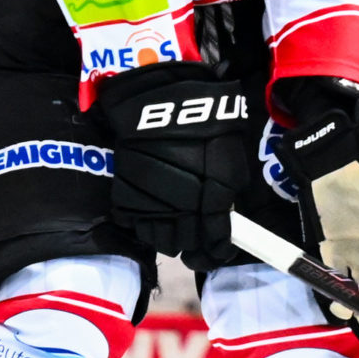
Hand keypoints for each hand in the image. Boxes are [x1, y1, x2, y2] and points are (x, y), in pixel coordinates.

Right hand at [92, 63, 258, 268]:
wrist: (162, 105)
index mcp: (212, 204)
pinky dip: (146, 224)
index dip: (219, 252)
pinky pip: (136, 225)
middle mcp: (181, 212)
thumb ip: (228, 195)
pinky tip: (154, 211)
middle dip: (195, 246)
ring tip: (176, 225)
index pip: (216, 244)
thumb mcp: (231, 161)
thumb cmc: (205, 129)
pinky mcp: (126, 199)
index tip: (220, 252)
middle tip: (198, 237)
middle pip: (187, 246)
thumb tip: (225, 218)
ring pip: (161, 241)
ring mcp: (151, 208)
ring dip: (171, 237)